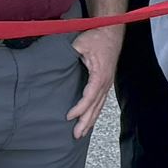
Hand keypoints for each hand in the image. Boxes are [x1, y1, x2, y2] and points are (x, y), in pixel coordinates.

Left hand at [66, 26, 122, 140]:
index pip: (90, 97)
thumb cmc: (97, 37)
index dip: (80, 108)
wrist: (111, 32)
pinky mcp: (106, 82)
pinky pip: (101, 102)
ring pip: (99, 107)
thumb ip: (71, 53)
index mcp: (100, 75)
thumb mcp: (81, 44)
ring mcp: (107, 83)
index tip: (69, 116)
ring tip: (82, 133)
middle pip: (96, 107)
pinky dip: (95, 113)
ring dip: (91, 121)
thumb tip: (56, 60)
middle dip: (86, 122)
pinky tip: (90, 120)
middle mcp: (105, 82)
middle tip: (76, 135)